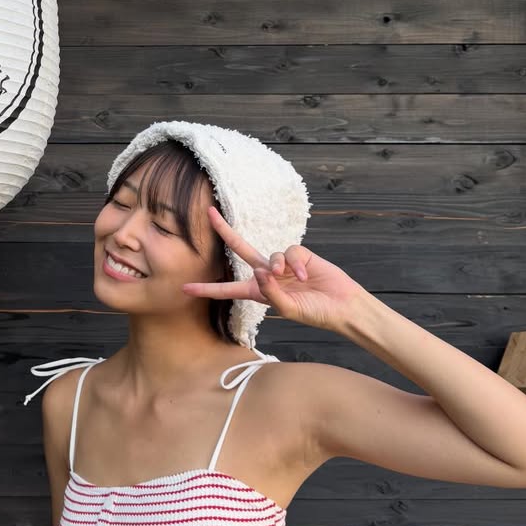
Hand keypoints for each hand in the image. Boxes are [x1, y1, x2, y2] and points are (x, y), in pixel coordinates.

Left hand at [183, 205, 369, 333]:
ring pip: (270, 254)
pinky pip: (290, 252)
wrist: (341, 306)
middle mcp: (267, 275)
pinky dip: (295, 263)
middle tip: (208, 213)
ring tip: (295, 279)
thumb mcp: (288, 309)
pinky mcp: (299, 254)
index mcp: (258, 292)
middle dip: (224, 231)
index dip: (207, 289)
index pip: (228, 289)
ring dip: (280, 267)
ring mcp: (282, 263)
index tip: (184, 288)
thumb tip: (260, 271)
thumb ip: (271, 293)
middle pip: (240, 249)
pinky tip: (305, 274)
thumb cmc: (314, 312)